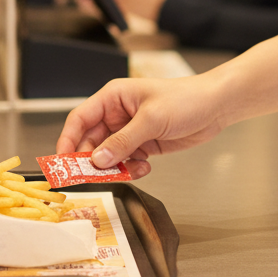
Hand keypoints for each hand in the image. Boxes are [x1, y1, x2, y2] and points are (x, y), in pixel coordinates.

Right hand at [56, 73, 229, 177]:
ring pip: (107, 156)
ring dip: (114, 168)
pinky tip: (146, 166)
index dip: (67, 140)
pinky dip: (131, 169)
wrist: (216, 106)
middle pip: (90, 142)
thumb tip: (97, 160)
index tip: (61, 162)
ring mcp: (130, 131)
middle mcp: (118, 114)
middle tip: (91, 179)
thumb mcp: (152, 118)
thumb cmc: (186, 99)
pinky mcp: (143, 145)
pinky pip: (125, 162)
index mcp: (114, 97)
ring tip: (129, 170)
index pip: (80, 119)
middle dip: (91, 161)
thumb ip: (123, 141)